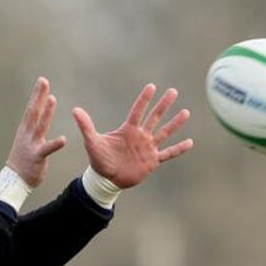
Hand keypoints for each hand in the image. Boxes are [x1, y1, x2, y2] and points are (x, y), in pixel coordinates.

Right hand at [6, 77, 67, 187]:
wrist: (15, 179)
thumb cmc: (23, 159)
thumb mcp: (26, 139)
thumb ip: (33, 126)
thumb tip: (38, 114)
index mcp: (25, 129)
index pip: (32, 108)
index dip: (37, 94)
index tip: (42, 81)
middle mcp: (27, 134)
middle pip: (33, 111)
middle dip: (39, 96)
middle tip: (43, 81)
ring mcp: (31, 144)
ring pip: (40, 125)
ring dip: (47, 112)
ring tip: (53, 99)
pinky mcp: (37, 157)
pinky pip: (47, 149)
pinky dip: (55, 144)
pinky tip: (63, 139)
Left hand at [71, 84, 193, 188]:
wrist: (106, 179)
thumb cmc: (99, 160)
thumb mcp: (92, 142)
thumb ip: (86, 126)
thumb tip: (75, 110)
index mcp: (128, 130)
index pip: (138, 111)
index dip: (144, 99)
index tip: (152, 87)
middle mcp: (140, 136)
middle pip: (154, 117)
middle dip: (164, 105)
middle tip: (173, 91)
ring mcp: (148, 148)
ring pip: (164, 132)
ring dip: (175, 123)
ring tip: (186, 112)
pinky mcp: (152, 161)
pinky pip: (168, 153)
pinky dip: (178, 149)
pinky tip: (190, 142)